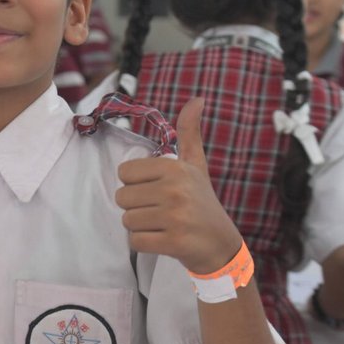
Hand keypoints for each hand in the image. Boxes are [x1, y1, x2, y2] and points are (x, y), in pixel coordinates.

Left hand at [115, 98, 243, 274]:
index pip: (124, 172)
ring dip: (142, 226)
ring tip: (165, 225)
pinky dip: (145, 244)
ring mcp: (175, 217)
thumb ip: (189, 132)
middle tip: (162, 211)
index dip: (137, 184)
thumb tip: (197, 99)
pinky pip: (135, 242)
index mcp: (175, 168)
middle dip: (137, 207)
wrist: (222, 244)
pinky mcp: (174, 242)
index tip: (158, 190)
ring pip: (127, 221)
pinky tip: (165, 240)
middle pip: (122, 197)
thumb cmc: (202, 202)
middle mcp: (175, 189)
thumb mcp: (196, 165)